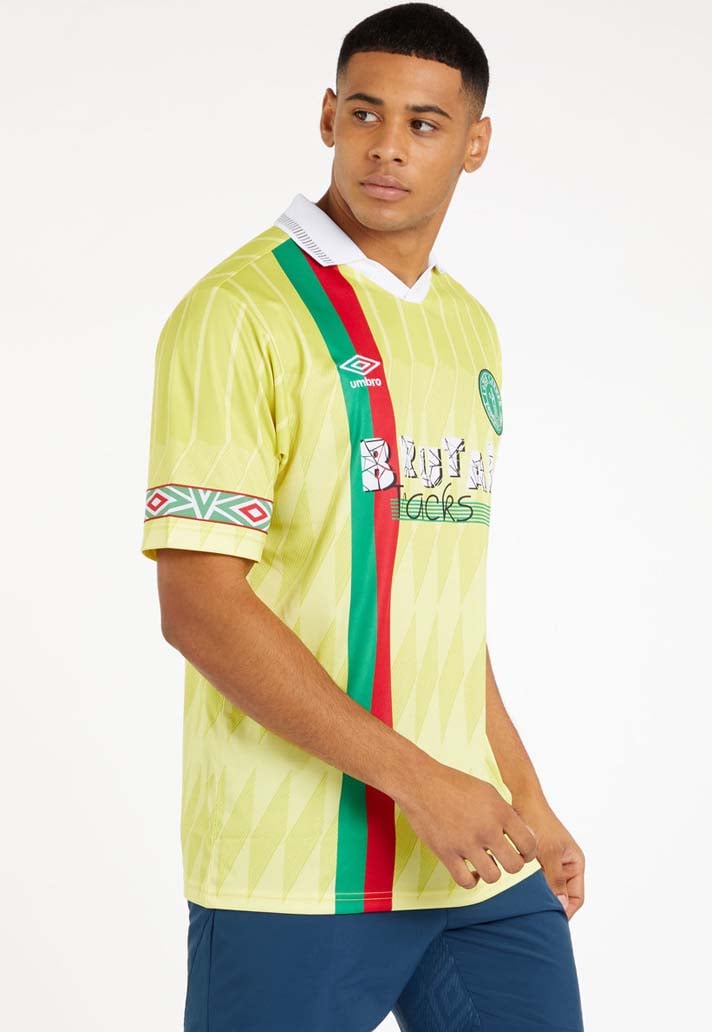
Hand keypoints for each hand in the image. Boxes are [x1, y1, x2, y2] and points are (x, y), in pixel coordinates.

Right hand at [396, 758, 537, 889]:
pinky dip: (472, 880)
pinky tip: (471, 870)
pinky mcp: (446, 853)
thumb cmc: (455, 784)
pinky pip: (466, 881)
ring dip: (492, 871)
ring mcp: (465, 843)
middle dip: (514, 864)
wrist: (421, 782)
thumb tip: (524, 837)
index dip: (529, 852)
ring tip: (486, 862)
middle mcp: (486, 828)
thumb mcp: (488, 791)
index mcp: (499, 811)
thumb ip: (506, 814)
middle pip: (515, 865)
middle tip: (506, 858)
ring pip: (493, 877)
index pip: (529, 843)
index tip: (522, 851)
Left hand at [514, 793, 585, 919]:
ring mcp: (550, 863)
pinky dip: (528, 886)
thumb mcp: (549, 852)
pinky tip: (516, 893)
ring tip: (524, 906)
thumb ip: (555, 879)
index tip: (549, 920)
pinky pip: (535, 880)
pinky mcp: (535, 860)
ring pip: (546, 889)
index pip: (577, 897)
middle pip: (562, 896)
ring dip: (537, 896)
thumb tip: (561, 906)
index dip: (566, 911)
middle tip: (534, 917)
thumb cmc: (539, 822)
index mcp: (575, 863)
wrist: (522, 800)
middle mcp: (565, 865)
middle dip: (550, 905)